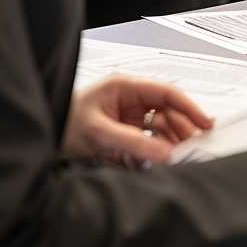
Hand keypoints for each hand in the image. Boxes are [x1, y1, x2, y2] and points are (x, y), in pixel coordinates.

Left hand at [63, 75, 213, 165]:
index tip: (204, 122)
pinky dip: (154, 151)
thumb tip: (163, 151)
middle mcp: (129, 99)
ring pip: (159, 126)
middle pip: (166, 110)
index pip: (165, 93)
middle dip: (181, 128)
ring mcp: (127, 116)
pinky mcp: (123, 133)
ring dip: (169, 141)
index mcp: (125, 87)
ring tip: (179, 156)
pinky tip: (159, 160)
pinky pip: (147, 140)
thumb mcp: (99, 133)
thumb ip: (133, 143)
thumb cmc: (63, 121)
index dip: (188, 106)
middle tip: (195, 145)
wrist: (43, 134)